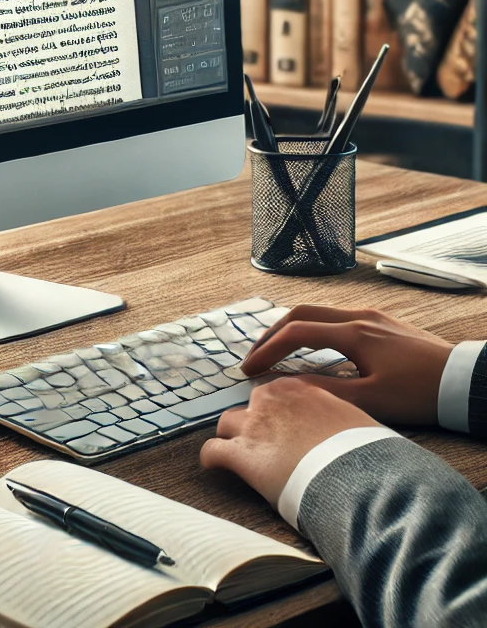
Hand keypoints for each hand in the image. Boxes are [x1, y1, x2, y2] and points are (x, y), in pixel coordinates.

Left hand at [200, 377, 379, 506]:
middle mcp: (270, 401)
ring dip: (231, 437)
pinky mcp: (240, 455)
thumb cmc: (365, 452)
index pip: (277, 392)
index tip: (286, 427)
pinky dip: (212, 459)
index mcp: (298, 388)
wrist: (358, 477)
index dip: (280, 412)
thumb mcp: (355, 421)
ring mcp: (252, 426)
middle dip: (256, 422)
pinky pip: (212, 452)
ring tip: (241, 455)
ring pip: (226, 424)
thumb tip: (349, 428)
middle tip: (268, 444)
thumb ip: (340, 416)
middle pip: (251, 405)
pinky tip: (217, 467)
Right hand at [241, 305, 453, 425]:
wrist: (467, 381)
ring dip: (290, 329)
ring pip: (318, 312)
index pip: (295, 333)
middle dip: (271, 334)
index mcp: (353, 333)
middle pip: (300, 313)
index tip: (249, 370)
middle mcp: (358, 316)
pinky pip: (335, 317)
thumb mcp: (373, 401)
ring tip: (275, 351)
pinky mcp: (382, 323)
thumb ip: (326, 392)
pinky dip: (312, 328)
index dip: (267, 350)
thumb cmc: (422, 393)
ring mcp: (371, 316)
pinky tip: (311, 347)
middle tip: (253, 357)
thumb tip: (286, 387)